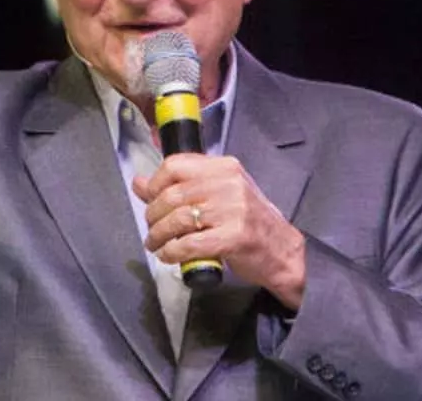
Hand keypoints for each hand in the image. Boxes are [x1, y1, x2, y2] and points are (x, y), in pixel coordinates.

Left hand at [132, 153, 305, 308]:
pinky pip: (190, 243)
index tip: (149, 200)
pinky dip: (173, 252)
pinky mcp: (235, 236)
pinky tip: (169, 255)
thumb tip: (139, 183)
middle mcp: (229, 184)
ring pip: (178, 219)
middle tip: (152, 228)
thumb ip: (180, 186)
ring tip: (156, 244)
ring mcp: (234, 209)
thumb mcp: (217, 195)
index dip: (155, 184)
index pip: (175, 165)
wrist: (283, 251)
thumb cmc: (248, 221)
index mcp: (224, 167)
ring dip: (159, 235)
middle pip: (172, 194)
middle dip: (153, 215)